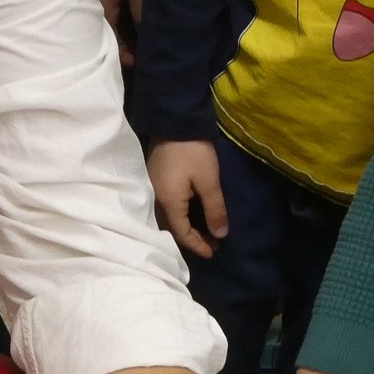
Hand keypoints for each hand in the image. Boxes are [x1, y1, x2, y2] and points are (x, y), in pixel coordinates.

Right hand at [94, 0, 146, 65]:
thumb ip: (141, 13)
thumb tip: (147, 35)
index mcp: (102, 11)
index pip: (111, 39)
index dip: (123, 52)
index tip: (135, 62)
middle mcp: (97, 9)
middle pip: (110, 34)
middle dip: (123, 45)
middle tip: (140, 54)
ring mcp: (99, 0)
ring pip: (111, 24)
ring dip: (123, 34)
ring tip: (139, 42)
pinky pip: (112, 13)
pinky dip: (121, 21)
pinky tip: (132, 24)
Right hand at [147, 140, 226, 258]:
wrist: (175, 120)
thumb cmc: (193, 151)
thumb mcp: (209, 181)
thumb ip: (214, 210)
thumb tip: (220, 235)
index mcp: (168, 202)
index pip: (181, 234)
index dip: (198, 245)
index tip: (213, 252)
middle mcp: (156, 199)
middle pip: (171, 229)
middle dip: (192, 239)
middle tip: (212, 244)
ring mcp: (153, 189)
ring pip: (168, 218)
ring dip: (185, 228)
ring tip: (204, 231)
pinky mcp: (155, 179)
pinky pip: (165, 207)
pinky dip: (179, 216)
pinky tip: (191, 214)